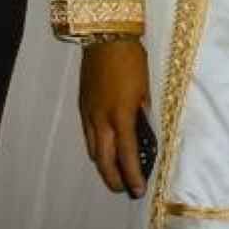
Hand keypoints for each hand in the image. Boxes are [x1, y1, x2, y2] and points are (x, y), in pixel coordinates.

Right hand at [78, 38, 150, 198]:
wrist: (105, 39)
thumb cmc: (132, 61)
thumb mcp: (146, 89)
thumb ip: (143, 114)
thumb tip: (144, 131)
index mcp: (121, 115)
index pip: (127, 155)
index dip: (133, 175)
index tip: (139, 189)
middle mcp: (101, 120)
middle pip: (104, 161)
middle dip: (114, 179)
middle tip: (125, 190)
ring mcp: (89, 114)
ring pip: (93, 151)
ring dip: (104, 167)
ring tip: (117, 174)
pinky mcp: (82, 107)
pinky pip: (88, 136)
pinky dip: (97, 149)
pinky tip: (105, 151)